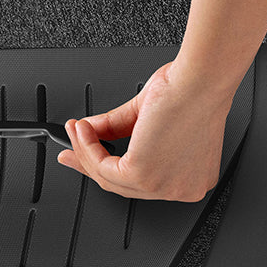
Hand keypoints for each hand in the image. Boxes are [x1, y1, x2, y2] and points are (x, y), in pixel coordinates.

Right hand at [56, 60, 234, 201]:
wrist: (197, 79)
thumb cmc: (189, 88)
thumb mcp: (145, 113)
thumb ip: (116, 127)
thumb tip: (90, 131)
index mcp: (190, 176)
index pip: (141, 182)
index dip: (109, 167)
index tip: (87, 156)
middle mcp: (182, 187)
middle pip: (122, 185)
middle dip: (88, 163)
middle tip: (69, 150)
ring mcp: (164, 186)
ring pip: (108, 177)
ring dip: (85, 151)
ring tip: (76, 129)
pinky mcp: (145, 175)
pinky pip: (103, 167)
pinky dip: (88, 147)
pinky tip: (84, 131)